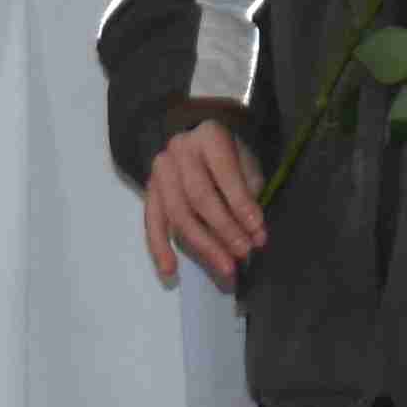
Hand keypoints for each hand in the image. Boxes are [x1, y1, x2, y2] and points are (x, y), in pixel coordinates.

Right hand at [140, 115, 267, 287]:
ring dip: (203, 246)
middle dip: (224, 229)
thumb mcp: (246, 162)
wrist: (196, 136)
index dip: (240, 203)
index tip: (257, 229)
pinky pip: (152, 223)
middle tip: (244, 252)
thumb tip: (254, 235)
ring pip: (178, 215)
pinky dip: (160, 248)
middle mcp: (180, 151)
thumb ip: (249, 194)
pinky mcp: (149, 190)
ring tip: (226, 268)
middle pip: (199, 197)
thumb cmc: (229, 153)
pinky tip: (170, 271)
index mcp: (209, 136)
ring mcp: (160, 171)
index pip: (224, 173)